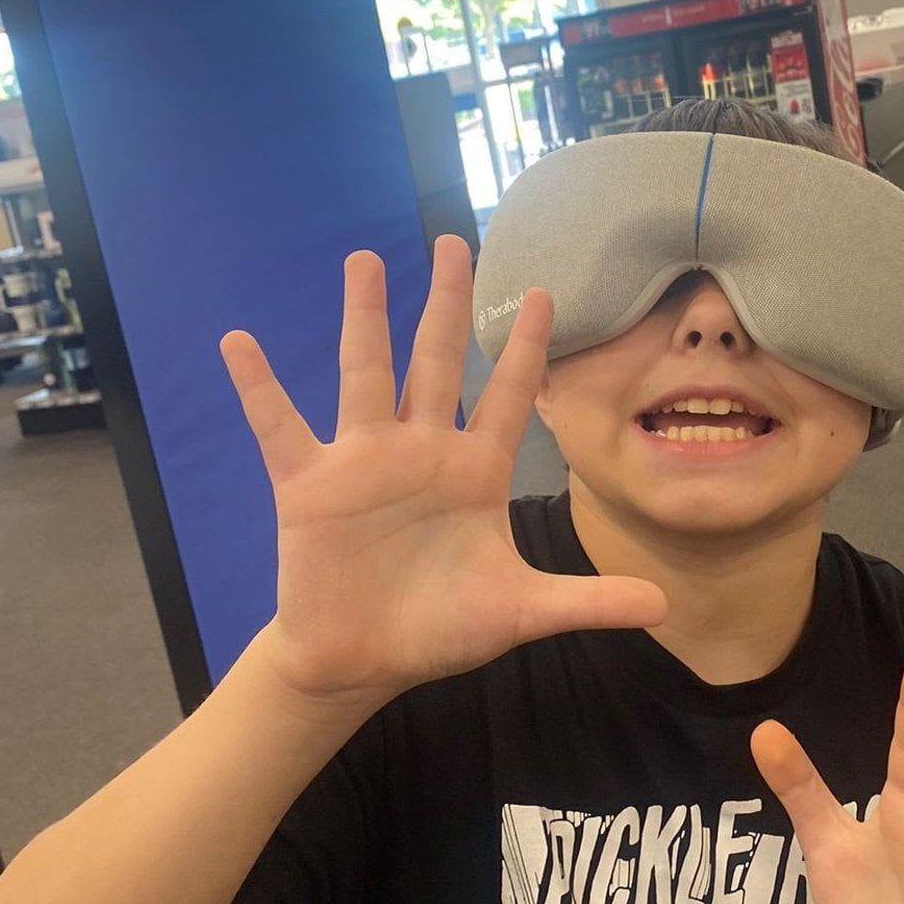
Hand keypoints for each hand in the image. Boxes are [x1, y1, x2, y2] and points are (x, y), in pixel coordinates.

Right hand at [220, 236, 667, 706]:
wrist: (364, 663)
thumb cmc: (439, 629)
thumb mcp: (520, 613)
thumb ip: (587, 602)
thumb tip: (665, 608)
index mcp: (475, 473)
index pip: (508, 397)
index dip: (524, 348)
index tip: (542, 291)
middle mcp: (421, 452)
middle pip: (437, 360)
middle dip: (446, 302)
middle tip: (453, 240)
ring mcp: (363, 462)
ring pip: (366, 373)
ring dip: (364, 317)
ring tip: (364, 258)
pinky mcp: (310, 485)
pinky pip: (280, 427)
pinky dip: (259, 388)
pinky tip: (238, 343)